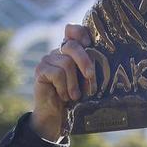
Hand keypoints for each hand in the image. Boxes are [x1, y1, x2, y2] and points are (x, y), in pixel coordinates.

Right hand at [31, 23, 96, 141]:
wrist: (56, 115)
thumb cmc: (74, 99)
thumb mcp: (86, 82)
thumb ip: (90, 69)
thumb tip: (106, 61)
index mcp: (71, 52)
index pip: (72, 31)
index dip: (80, 32)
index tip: (89, 42)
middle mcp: (58, 52)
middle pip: (72, 46)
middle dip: (84, 61)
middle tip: (90, 76)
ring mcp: (48, 59)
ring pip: (66, 63)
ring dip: (73, 83)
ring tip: (74, 96)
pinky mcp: (40, 69)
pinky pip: (57, 73)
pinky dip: (63, 87)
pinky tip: (63, 96)